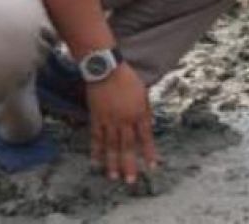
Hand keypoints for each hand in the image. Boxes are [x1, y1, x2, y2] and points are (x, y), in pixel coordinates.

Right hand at [86, 62, 157, 183]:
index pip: (146, 137)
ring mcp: (109, 120)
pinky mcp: (96, 118)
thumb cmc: (127, 79)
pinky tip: (96, 162)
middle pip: (128, 146)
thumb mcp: (143, 94)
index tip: (152, 167)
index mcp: (139, 112)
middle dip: (130, 165)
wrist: (106, 68)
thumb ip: (145, 113)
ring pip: (111, 146)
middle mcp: (125, 119)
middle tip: (130, 181)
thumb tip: (146, 129)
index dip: (149, 153)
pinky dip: (96, 151)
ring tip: (114, 177)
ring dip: (112, 163)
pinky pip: (96, 138)